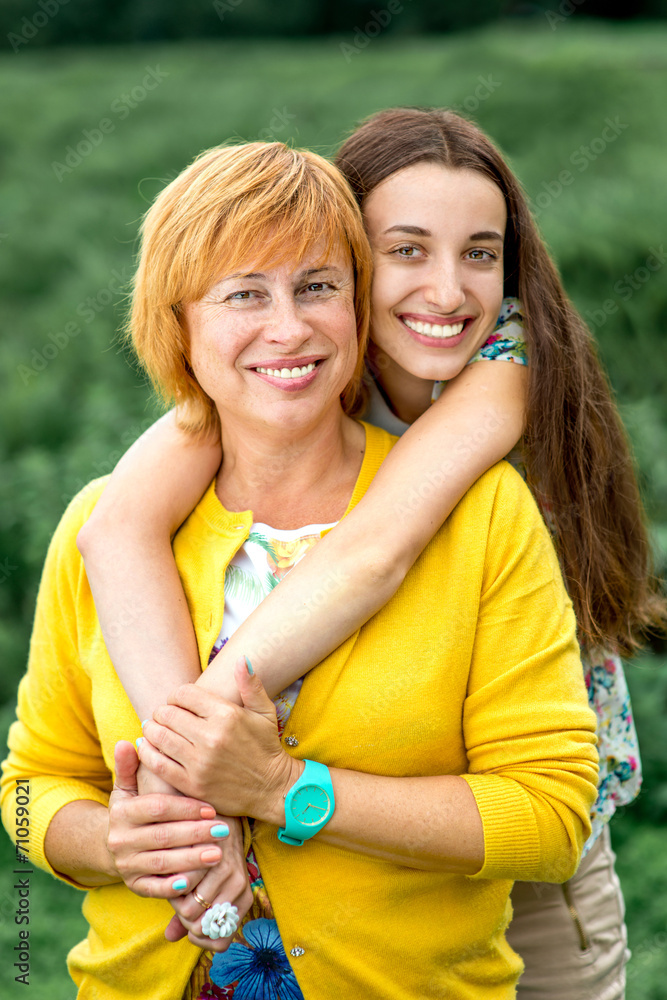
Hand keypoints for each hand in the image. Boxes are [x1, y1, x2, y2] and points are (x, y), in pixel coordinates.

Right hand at [107, 741, 227, 897]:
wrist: (115, 845)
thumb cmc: (134, 809)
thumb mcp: (129, 787)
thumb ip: (130, 767)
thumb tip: (128, 742)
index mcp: (122, 812)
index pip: (157, 808)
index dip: (185, 808)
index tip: (212, 808)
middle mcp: (120, 839)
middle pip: (162, 836)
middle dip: (195, 834)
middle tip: (224, 831)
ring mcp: (126, 864)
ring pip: (162, 863)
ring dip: (191, 859)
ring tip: (219, 854)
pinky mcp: (134, 886)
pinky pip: (156, 888)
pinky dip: (174, 886)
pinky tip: (195, 880)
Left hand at [138, 659, 302, 821]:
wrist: (272, 789)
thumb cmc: (266, 746)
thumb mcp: (265, 712)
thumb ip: (251, 684)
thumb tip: (242, 659)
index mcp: (227, 715)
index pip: (184, 694)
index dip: (176, 695)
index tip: (178, 702)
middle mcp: (211, 737)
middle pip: (167, 714)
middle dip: (162, 712)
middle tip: (164, 716)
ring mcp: (200, 762)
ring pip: (159, 737)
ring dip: (152, 729)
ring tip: (154, 728)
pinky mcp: (191, 784)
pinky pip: (157, 764)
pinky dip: (147, 752)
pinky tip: (148, 746)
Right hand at [163, 816, 252, 950]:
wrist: (216, 816)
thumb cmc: (205, 857)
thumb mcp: (199, 888)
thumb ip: (187, 914)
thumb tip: (170, 937)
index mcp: (241, 902)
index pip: (220, 943)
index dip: (198, 937)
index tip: (187, 920)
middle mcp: (241, 890)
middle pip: (200, 928)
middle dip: (183, 917)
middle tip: (180, 896)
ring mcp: (232, 874)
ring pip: (191, 909)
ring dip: (177, 899)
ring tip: (177, 880)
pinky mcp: (218, 858)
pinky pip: (188, 886)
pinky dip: (177, 882)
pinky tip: (177, 868)